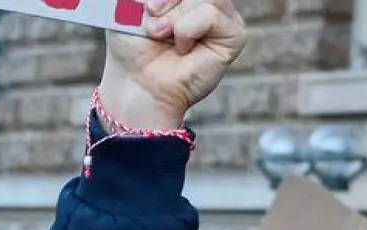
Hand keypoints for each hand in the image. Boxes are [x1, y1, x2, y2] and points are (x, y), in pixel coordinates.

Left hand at [99, 0, 247, 130]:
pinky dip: (187, 30)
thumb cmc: (132, 47)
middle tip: (151, 20)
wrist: (136, 84)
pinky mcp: (234, 36)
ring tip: (160, 35)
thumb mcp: (131, 6)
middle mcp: (209, 1)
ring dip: (174, 17)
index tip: (147, 6)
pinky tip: (181, 49)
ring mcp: (224, 16)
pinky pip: (211, 15)